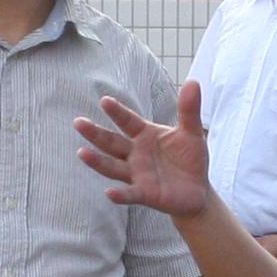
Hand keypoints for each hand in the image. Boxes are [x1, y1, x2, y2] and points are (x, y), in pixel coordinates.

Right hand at [75, 83, 218, 219]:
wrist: (197, 190)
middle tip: (78, 122)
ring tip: (82, 153)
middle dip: (95, 133)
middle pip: (111, 142)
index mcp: (144, 135)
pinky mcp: (145, 194)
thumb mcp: (191, 132)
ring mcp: (137, 174)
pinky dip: (120, 194)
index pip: (128, 121)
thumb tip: (193, 81)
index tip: (105, 100)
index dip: (117, 112)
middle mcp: (135, 154)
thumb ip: (189, 110)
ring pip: (112, 167)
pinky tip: (109, 193)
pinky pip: (130, 194)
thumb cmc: (189, 159)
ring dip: (97, 161)